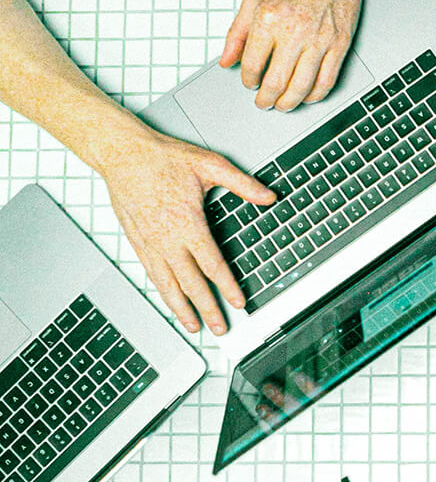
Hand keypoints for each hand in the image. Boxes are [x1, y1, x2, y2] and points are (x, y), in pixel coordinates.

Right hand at [101, 127, 274, 334]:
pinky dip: (163, 291)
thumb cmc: (162, 158)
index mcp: (187, 224)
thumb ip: (242, 184)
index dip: (227, 287)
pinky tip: (170, 300)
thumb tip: (268, 196)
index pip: (212, 265)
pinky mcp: (137, 241)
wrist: (122, 153)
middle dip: (207, 309)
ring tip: (193, 326)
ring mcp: (149, 242)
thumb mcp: (209, 165)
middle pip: (190, 284)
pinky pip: (152, 273)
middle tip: (220, 327)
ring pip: (167, 284)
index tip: (238, 303)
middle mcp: (167, 239)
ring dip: (181, 308)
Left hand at [220, 0, 365, 111]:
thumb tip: (227, 61)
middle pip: (276, 82)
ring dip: (289, 103)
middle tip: (264, 102)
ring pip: (302, 87)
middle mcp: (294, 31)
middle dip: (266, 99)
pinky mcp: (339, 44)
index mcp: (269, 18)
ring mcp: (319, 40)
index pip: (252, 64)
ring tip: (283, 105)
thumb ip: (237, 32)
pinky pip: (327, 81)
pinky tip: (308, 96)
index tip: (250, 84)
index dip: (248, 80)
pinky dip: (316, 95)